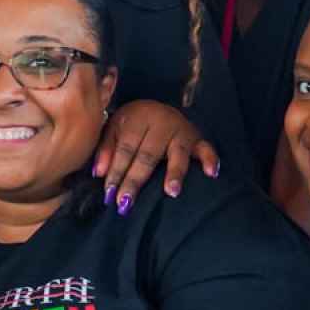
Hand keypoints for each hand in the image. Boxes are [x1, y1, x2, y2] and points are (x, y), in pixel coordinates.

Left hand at [93, 100, 218, 212]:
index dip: (116, 171)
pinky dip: (210, 159)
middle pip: (147, 155)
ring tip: (171, 192)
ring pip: (176, 154)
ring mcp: (181, 130)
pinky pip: (206, 149)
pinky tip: (211, 173)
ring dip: (175, 172)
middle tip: (126, 202)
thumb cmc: (133, 123)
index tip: (109, 194)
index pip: (125, 148)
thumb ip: (105, 148)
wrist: (158, 107)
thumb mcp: (114, 127)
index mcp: (137, 118)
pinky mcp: (197, 138)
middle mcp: (161, 123)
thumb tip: (98, 173)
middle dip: (135, 180)